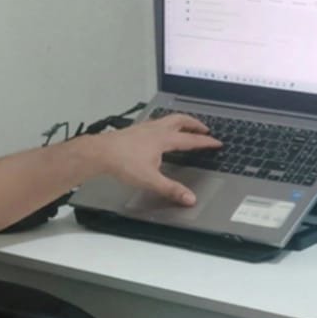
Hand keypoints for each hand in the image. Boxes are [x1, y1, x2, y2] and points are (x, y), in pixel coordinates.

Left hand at [88, 113, 220, 205]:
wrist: (100, 153)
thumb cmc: (123, 163)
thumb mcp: (151, 180)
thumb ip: (171, 189)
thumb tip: (189, 198)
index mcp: (164, 139)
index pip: (191, 140)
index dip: (205, 142)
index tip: (216, 142)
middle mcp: (156, 130)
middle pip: (181, 121)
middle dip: (195, 124)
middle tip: (204, 129)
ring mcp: (145, 128)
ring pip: (168, 119)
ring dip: (180, 121)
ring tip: (184, 126)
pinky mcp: (135, 130)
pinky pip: (156, 123)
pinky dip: (165, 124)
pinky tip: (159, 133)